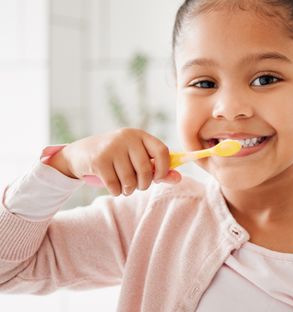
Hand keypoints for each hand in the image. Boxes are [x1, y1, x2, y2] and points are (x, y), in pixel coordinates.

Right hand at [44, 128, 180, 195]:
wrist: (80, 154)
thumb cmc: (116, 158)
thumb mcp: (137, 159)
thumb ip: (159, 169)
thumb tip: (178, 178)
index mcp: (140, 135)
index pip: (162, 151)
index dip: (164, 169)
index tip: (158, 178)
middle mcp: (127, 138)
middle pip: (146, 169)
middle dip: (144, 184)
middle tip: (138, 186)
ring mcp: (112, 148)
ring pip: (130, 180)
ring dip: (129, 189)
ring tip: (124, 186)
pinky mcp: (98, 160)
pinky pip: (115, 185)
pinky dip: (116, 191)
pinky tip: (113, 186)